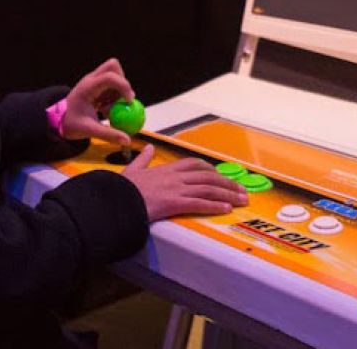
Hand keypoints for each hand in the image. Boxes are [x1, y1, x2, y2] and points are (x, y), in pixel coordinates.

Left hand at [60, 58, 133, 144]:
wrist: (58, 120)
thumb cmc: (71, 123)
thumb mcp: (89, 130)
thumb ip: (109, 134)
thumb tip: (127, 140)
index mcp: (88, 87)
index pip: (109, 77)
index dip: (123, 86)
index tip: (129, 101)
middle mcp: (91, 80)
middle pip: (113, 66)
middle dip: (123, 81)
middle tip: (124, 99)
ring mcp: (93, 81)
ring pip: (114, 74)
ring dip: (119, 90)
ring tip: (111, 107)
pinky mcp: (96, 86)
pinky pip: (111, 84)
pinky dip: (114, 95)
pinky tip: (106, 108)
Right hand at [120, 145, 247, 220]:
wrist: (115, 199)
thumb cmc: (121, 188)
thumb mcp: (132, 169)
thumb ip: (143, 159)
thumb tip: (149, 148)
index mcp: (167, 169)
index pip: (195, 165)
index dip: (211, 170)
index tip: (221, 175)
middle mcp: (175, 177)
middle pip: (208, 177)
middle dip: (227, 183)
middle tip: (241, 190)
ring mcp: (176, 189)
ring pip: (208, 189)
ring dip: (228, 194)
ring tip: (242, 200)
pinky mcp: (174, 203)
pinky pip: (199, 203)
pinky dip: (215, 205)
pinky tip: (226, 209)